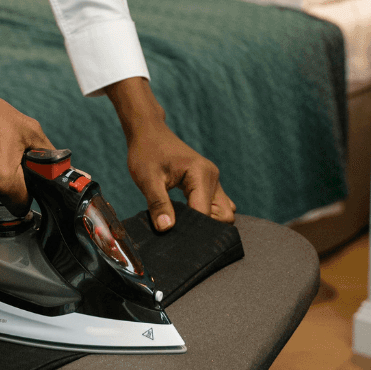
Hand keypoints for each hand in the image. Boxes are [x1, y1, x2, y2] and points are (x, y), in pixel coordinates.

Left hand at [105, 76, 235, 229]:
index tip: (175, 237)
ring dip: (206, 222)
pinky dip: (206, 215)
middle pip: (224, 216)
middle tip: (179, 229)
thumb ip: (158, 204)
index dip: (191, 229)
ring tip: (181, 222)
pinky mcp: (208, 183)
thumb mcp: (147, 179)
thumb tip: (166, 229)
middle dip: (204, 228)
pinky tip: (186, 217)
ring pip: (222, 212)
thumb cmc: (146, 151)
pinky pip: (216, 205)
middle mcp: (212, 176)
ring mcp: (212, 180)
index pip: (205, 214)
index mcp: (200, 173)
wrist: (148, 132)